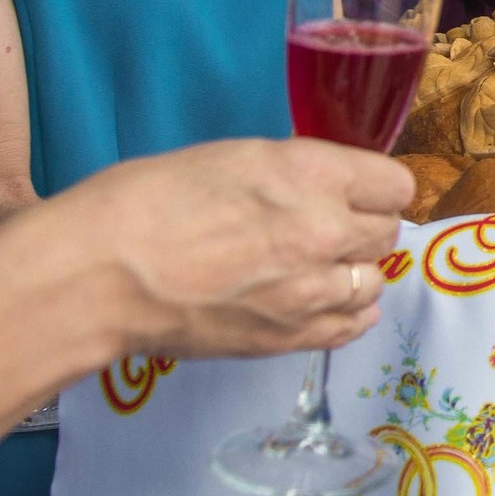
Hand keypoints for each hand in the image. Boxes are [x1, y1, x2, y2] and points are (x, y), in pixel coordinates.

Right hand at [54, 139, 410, 360]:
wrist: (99, 275)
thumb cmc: (147, 201)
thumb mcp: (232, 157)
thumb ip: (293, 173)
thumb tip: (324, 188)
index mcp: (312, 175)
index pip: (395, 186)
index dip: (376, 188)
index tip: (359, 192)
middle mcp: (325, 232)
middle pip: (387, 233)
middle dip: (364, 227)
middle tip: (330, 226)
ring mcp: (310, 292)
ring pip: (374, 281)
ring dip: (354, 272)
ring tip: (318, 267)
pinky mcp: (289, 338)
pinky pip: (352, 327)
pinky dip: (346, 313)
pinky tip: (323, 302)